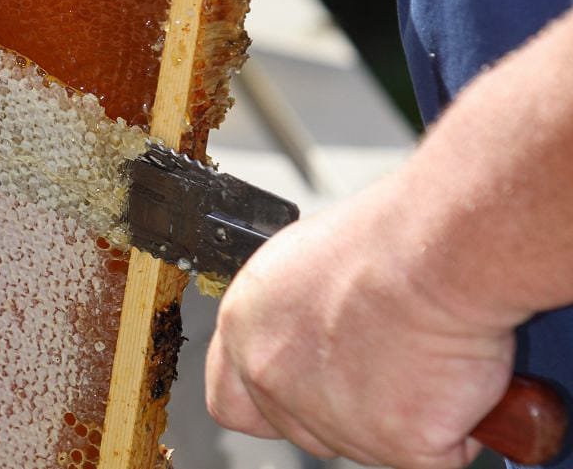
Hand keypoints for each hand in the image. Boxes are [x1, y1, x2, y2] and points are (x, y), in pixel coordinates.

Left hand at [205, 175, 516, 467]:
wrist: (443, 249)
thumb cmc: (390, 238)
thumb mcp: (308, 261)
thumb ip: (295, 316)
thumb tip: (317, 336)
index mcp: (246, 327)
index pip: (230, 399)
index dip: (269, 402)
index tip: (299, 391)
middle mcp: (273, 376)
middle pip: (301, 427)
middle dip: (345, 407)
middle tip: (384, 358)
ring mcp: (331, 418)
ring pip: (369, 442)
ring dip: (402, 411)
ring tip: (421, 346)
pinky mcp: (396, 445)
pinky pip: (434, 451)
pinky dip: (456, 423)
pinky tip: (452, 370)